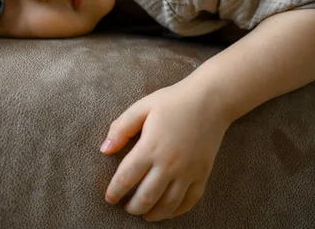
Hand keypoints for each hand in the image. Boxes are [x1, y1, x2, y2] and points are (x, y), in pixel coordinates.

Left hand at [100, 81, 230, 221]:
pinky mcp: (203, 174)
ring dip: (153, 214)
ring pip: (168, 204)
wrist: (210, 100)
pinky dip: (177, 211)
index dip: (115, 191)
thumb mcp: (142, 107)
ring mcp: (188, 171)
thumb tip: (104, 150)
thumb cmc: (173, 101)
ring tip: (144, 214)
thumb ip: (121, 128)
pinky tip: (167, 211)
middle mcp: (169, 164)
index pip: (126, 177)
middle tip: (125, 208)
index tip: (109, 198)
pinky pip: (190, 200)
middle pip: (146, 197)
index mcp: (150, 147)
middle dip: (133, 207)